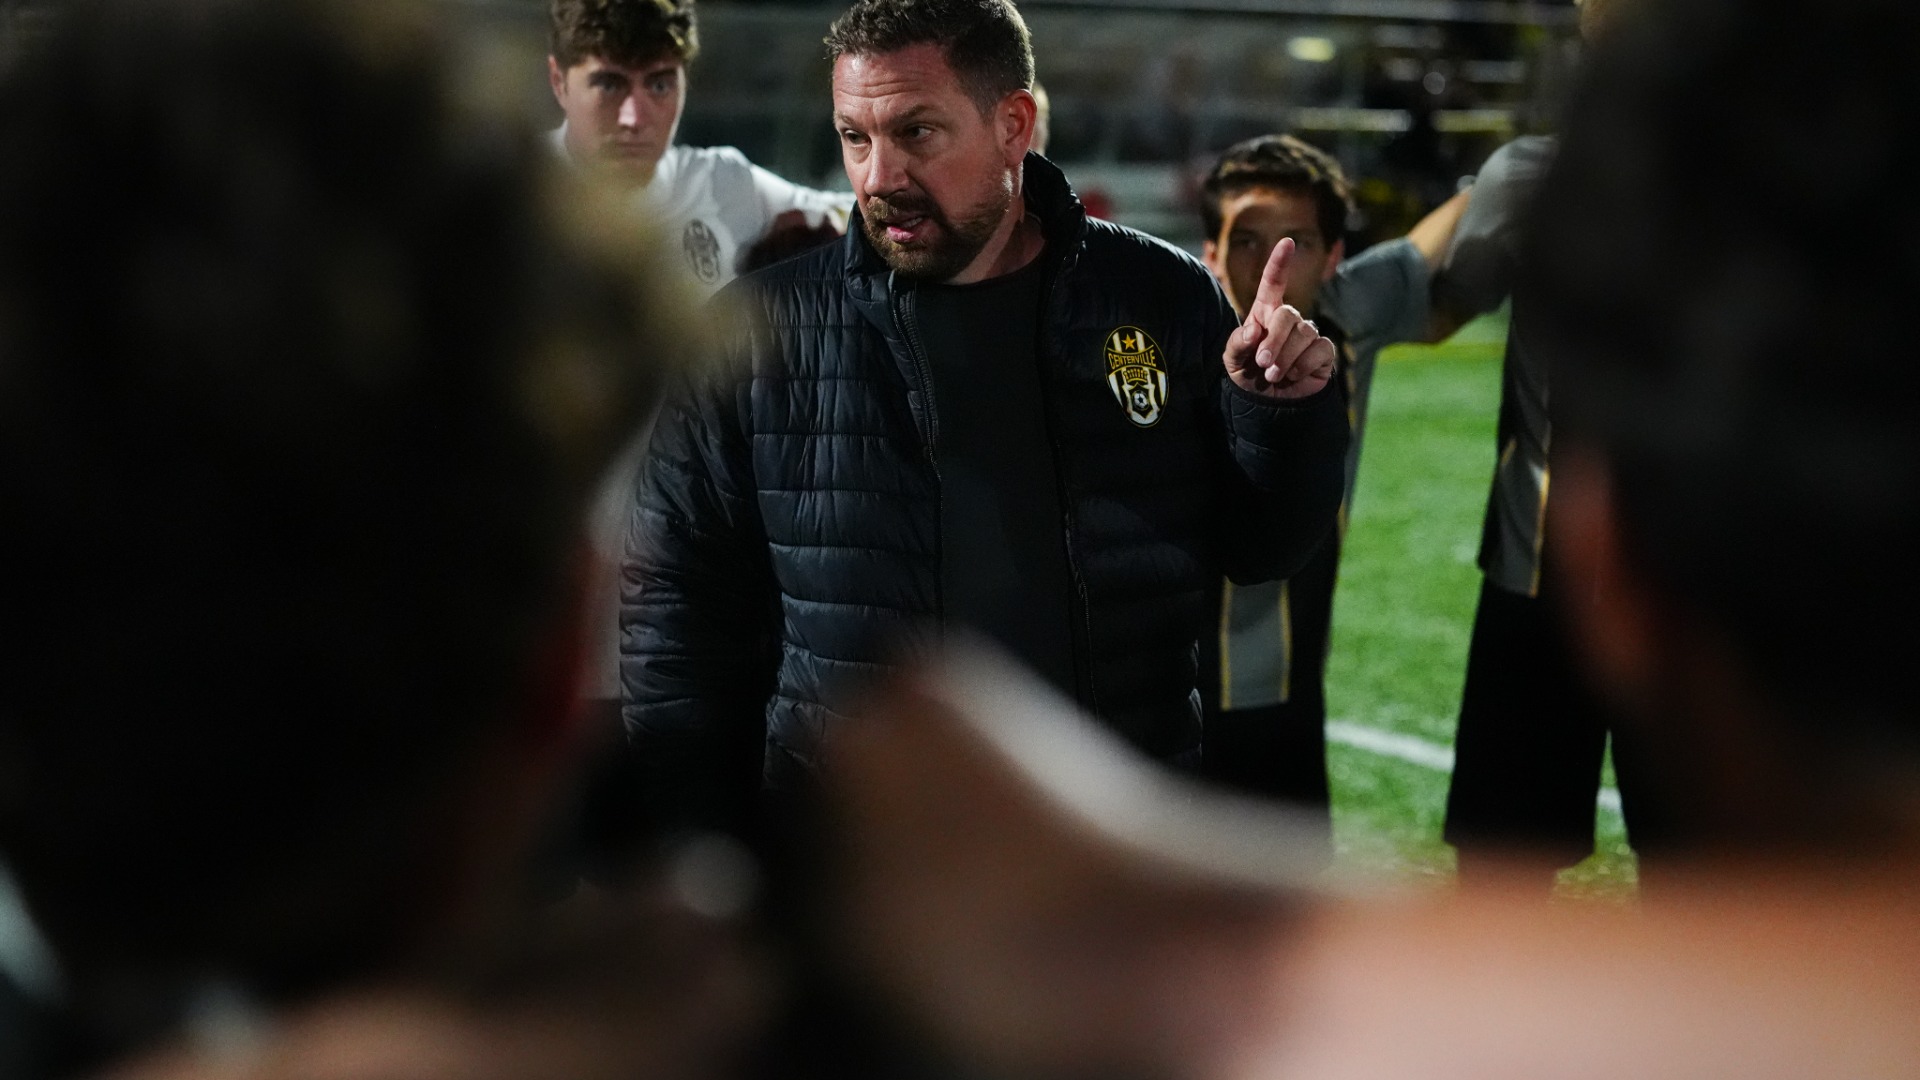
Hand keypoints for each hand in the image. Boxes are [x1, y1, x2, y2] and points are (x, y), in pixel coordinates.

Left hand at [1222, 237, 1336, 399]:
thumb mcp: (1232, 361)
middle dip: (1273, 341)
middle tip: (1263, 363)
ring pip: (1303, 333)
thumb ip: (1237, 343)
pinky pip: (1319, 349)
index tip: (1286, 242)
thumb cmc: (1248, 376)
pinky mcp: (1323, 351)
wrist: (1266, 405)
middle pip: (1287, 314)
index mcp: (1265, 313)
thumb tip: (1253, 330)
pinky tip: (1293, 376)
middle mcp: (1289, 319)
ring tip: (1274, 375)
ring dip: (1285, 358)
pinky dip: (1302, 366)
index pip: (1273, 283)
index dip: (1279, 263)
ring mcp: (1308, 334)